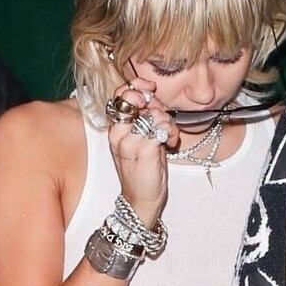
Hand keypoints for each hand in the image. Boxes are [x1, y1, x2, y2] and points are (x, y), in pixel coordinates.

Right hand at [107, 80, 173, 227]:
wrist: (140, 199)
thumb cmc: (142, 168)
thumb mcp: (139, 138)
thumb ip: (143, 116)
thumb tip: (151, 95)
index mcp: (115, 128)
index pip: (120, 94)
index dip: (137, 86)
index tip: (150, 89)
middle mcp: (118, 132)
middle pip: (136, 99)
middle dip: (154, 104)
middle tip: (161, 119)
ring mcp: (130, 141)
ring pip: (154, 113)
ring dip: (167, 122)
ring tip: (167, 137)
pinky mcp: (145, 149)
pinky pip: (162, 126)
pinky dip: (170, 132)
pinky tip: (170, 143)